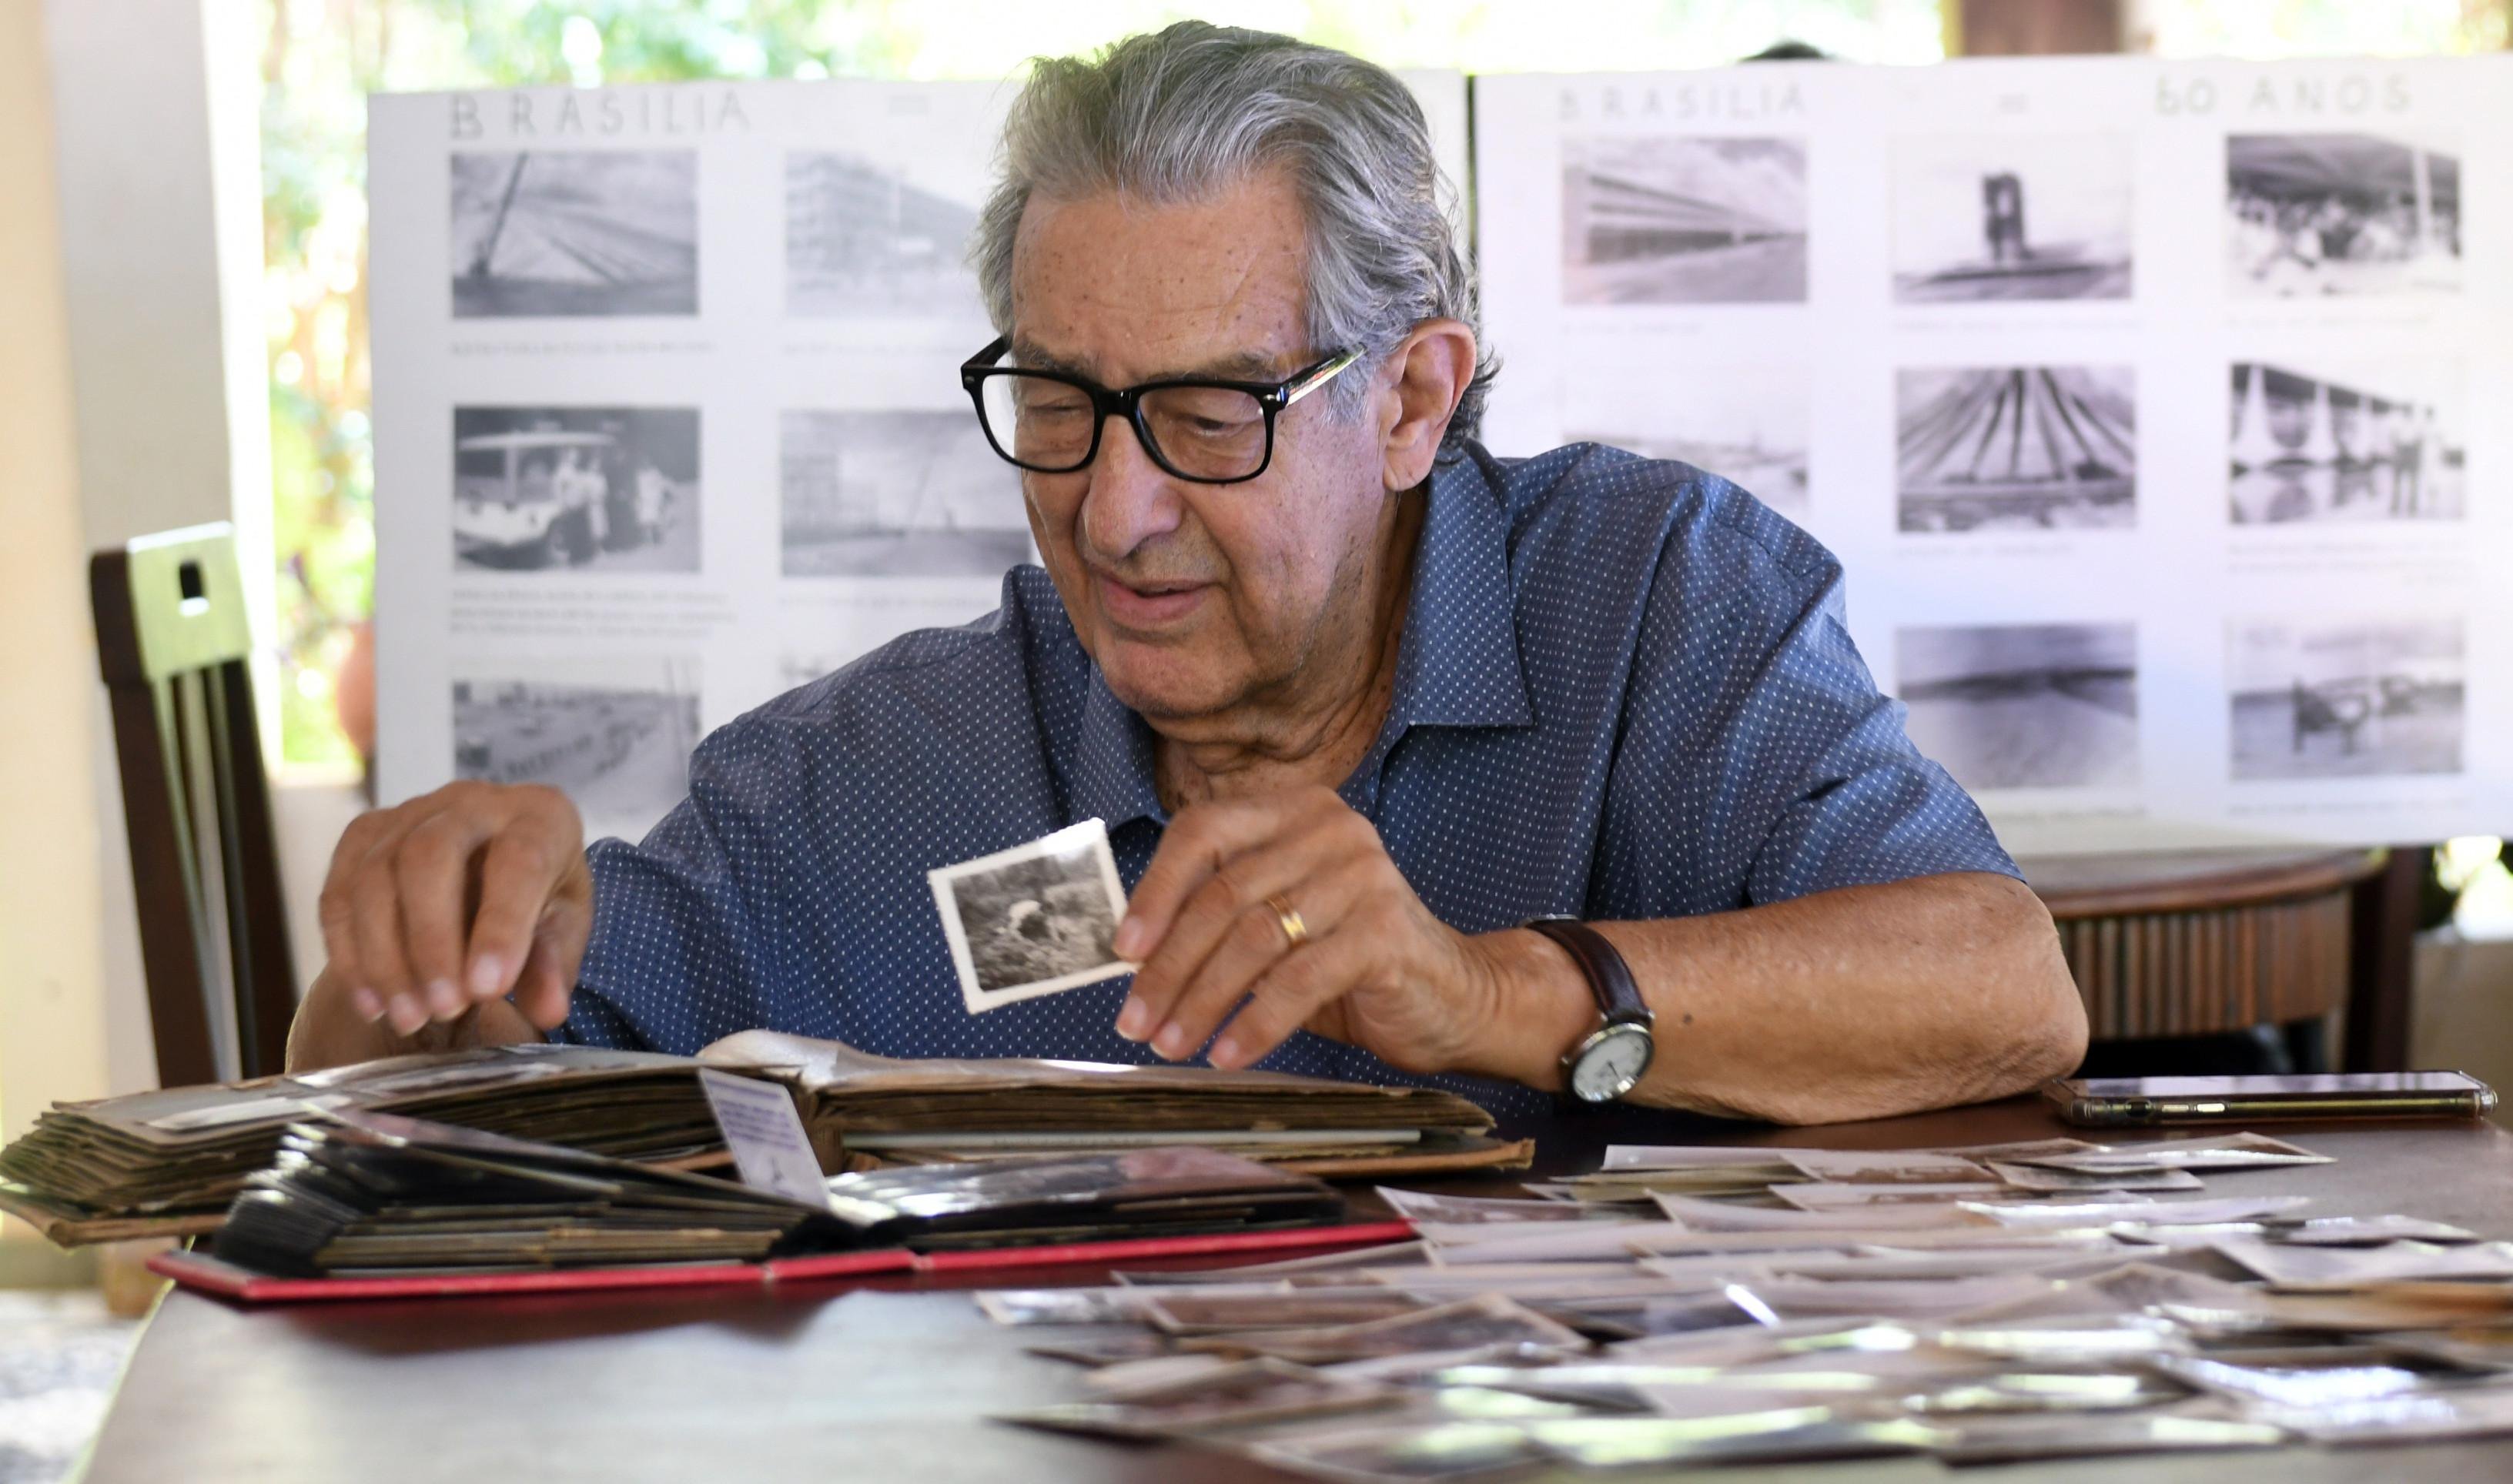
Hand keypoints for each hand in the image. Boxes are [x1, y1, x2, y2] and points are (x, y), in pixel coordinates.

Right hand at [314, 781, 592, 1037]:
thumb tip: (549, 1010)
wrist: (492, 872)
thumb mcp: (562, 929)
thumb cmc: (539, 898)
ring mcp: (409, 812)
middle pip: (429, 856)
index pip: (519, 860)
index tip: (489, 989)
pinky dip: (350, 954)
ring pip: (375, 877)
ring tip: (410, 1017)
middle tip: (444, 1008)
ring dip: (386, 957)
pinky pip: (339, 894)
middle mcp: (471, 801)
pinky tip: (373, 1003)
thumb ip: (554, 966)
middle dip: (431, 941)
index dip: (501, 927)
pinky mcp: (363, 835)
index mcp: (539, 816)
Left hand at [1111, 786, 1504, 1073]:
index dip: (1155, 891)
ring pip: (1255, 938)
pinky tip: (1227, 1054)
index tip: (1121, 951)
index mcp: (1294, 810)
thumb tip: (1129, 954)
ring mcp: (1363, 876)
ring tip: (1173, 1043)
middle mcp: (1330, 829)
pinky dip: (1255, 1023)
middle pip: (1223, 894)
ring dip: (1202, 1000)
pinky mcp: (1386, 931)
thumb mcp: (1279, 925)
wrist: (1453, 996)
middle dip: (1169, 966)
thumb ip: (1219, 919)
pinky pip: (1300, 980)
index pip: (1203, 831)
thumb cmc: (1349, 960)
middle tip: (1135, 1020)